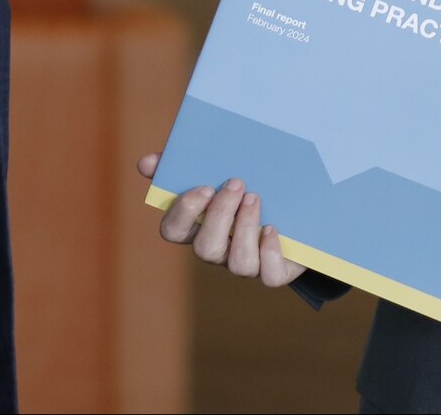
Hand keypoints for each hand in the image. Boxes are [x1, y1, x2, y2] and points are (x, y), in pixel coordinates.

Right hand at [136, 153, 304, 287]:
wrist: (295, 205)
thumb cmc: (245, 183)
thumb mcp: (216, 169)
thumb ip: (181, 165)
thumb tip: (145, 163)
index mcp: (199, 225)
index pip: (173, 231)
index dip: (184, 213)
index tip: (204, 187)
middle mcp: (221, 249)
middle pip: (205, 249)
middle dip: (219, 216)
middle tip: (236, 183)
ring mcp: (248, 263)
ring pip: (239, 264)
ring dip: (245, 228)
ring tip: (254, 197)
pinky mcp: (277, 270)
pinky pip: (271, 276)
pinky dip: (270, 253)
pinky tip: (272, 228)